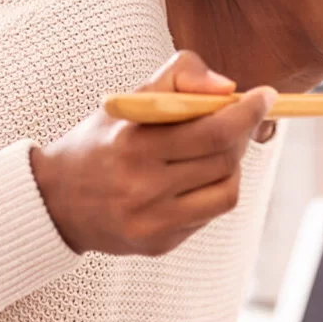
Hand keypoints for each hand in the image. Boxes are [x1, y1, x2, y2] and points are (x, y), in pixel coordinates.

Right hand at [32, 51, 275, 255]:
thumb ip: (179, 77)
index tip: (265, 97)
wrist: (56, 200)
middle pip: (224, 161)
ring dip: (231, 167)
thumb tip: (228, 89)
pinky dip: (211, 192)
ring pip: (226, 192)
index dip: (247, 113)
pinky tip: (193, 179)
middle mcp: (141, 187)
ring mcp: (151, 222)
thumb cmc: (103, 141)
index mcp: (133, 144)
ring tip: (215, 152)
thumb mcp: (129, 98)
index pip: (211, 131)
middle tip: (240, 121)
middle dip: (242, 135)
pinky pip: (207, 216)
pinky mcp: (157, 245)